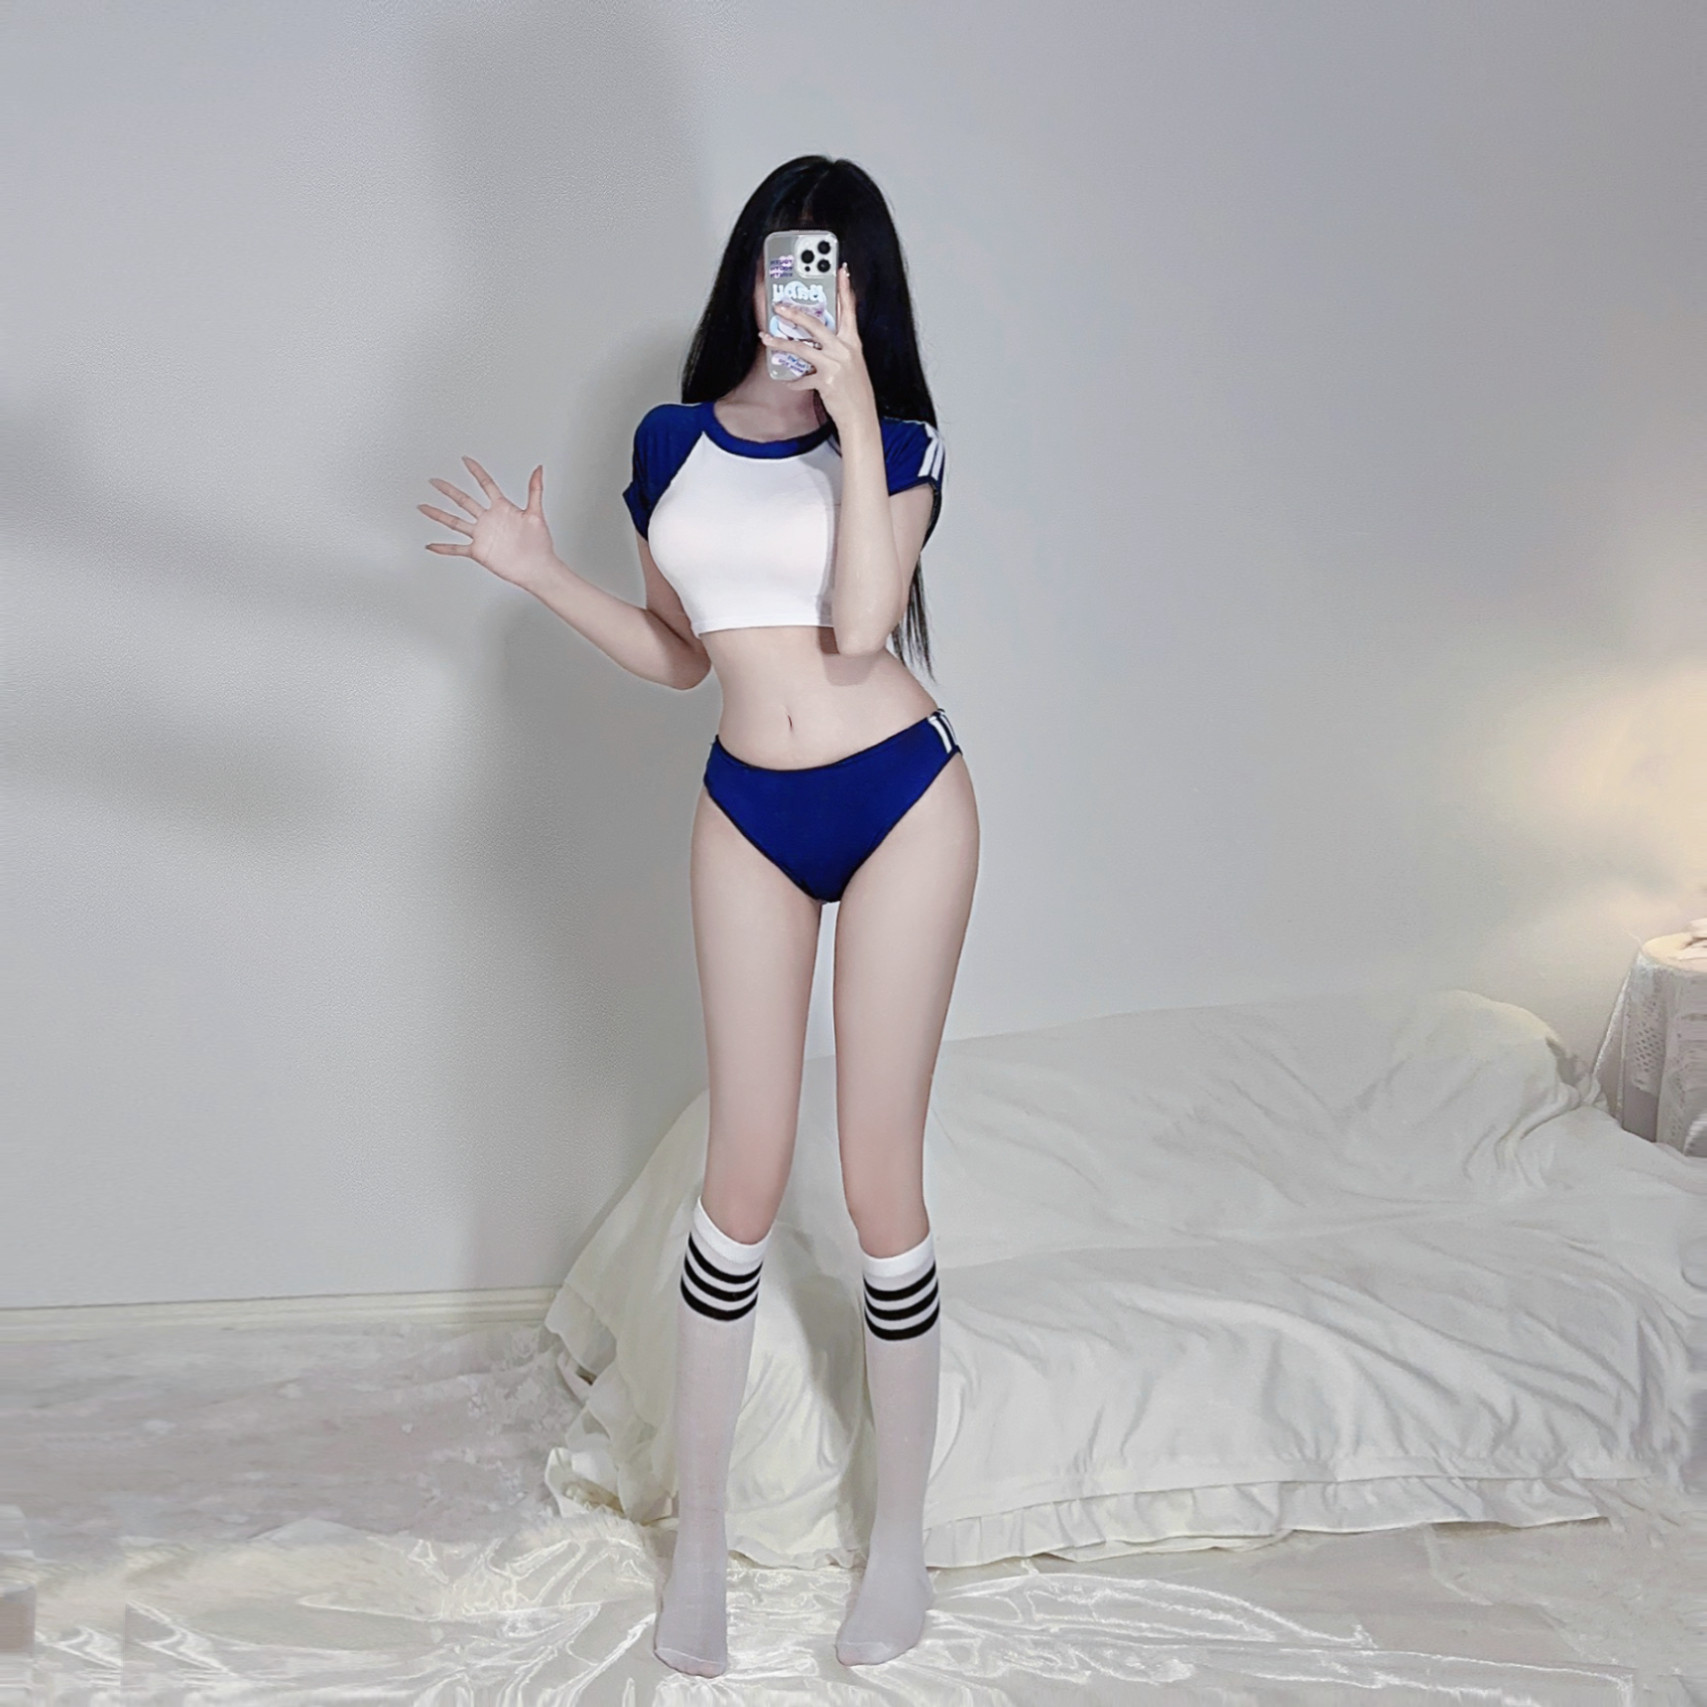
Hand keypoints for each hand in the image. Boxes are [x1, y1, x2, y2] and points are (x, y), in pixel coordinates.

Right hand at [420, 458, 556, 590]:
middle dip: (448, 490)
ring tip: (423, 507)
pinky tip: (432, 546)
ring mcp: (482, 535)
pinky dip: (444, 548)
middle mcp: (489, 520)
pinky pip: (457, 549)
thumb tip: (539, 470)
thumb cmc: (539, 544)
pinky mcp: (479, 552)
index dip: (476, 472)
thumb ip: (535, 490)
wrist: (537, 568)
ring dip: (439, 515)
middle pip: (464, 500)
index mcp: (502, 508)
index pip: (486, 485)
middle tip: (434, 480)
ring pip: (455, 522)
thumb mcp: (536, 514)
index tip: (466, 460)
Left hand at [760, 265, 876, 429]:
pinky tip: (788, 382)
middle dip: (795, 313)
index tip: (840, 270)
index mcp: (853, 343)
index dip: (845, 288)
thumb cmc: (856, 391)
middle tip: (779, 305)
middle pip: (817, 324)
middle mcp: (845, 350)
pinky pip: (802, 378)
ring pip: (802, 347)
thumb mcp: (852, 364)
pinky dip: (794, 381)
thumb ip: (838, 348)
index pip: (849, 310)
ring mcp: (835, 365)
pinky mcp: (826, 381)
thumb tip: (818, 338)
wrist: (861, 417)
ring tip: (765, 337)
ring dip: (780, 342)